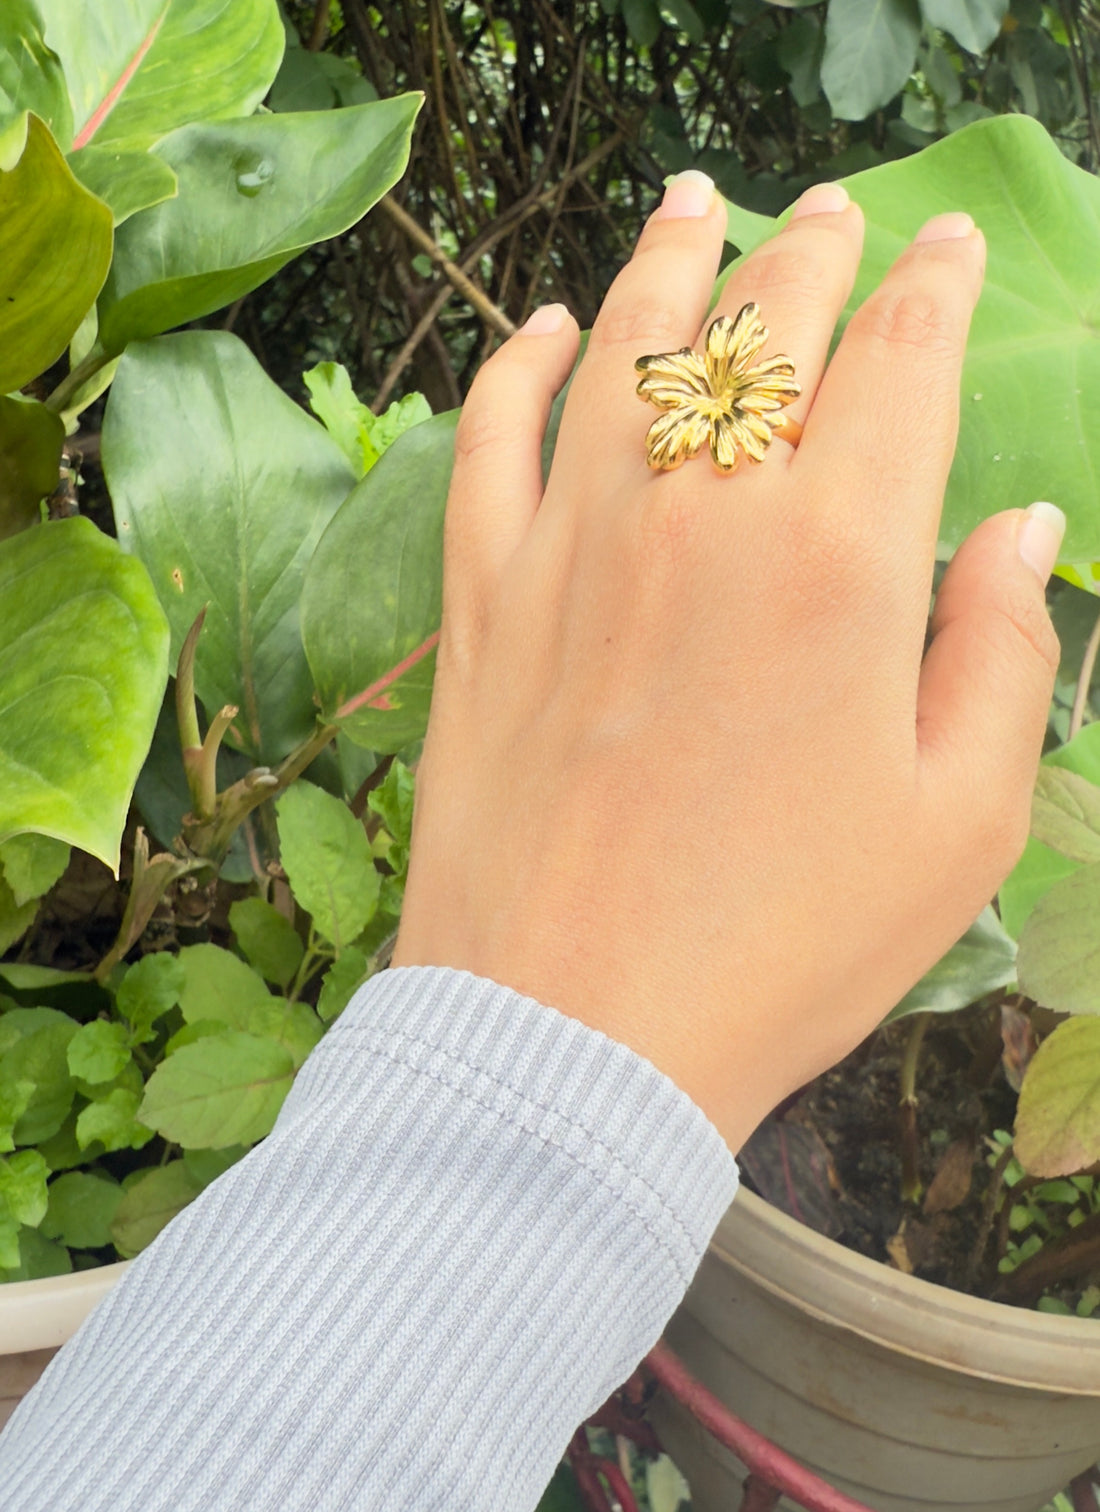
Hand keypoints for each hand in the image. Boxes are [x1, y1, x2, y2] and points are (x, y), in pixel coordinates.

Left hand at [391, 173, 1062, 1152]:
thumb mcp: (957, 823)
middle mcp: (701, 514)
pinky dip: (518, 365)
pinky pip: (491, 437)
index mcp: (840, 557)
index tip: (947, 252)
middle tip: (834, 213)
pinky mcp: (482, 597)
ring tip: (698, 198)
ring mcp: (574, 544)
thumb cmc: (783, 946)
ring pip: (626, 344)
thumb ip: (1000, 652)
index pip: (902, 362)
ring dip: (671, 257)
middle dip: (814, 249)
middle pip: (766, 323)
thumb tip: (1020, 525)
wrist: (573, 1034)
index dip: (935, 290)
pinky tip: (545, 327)